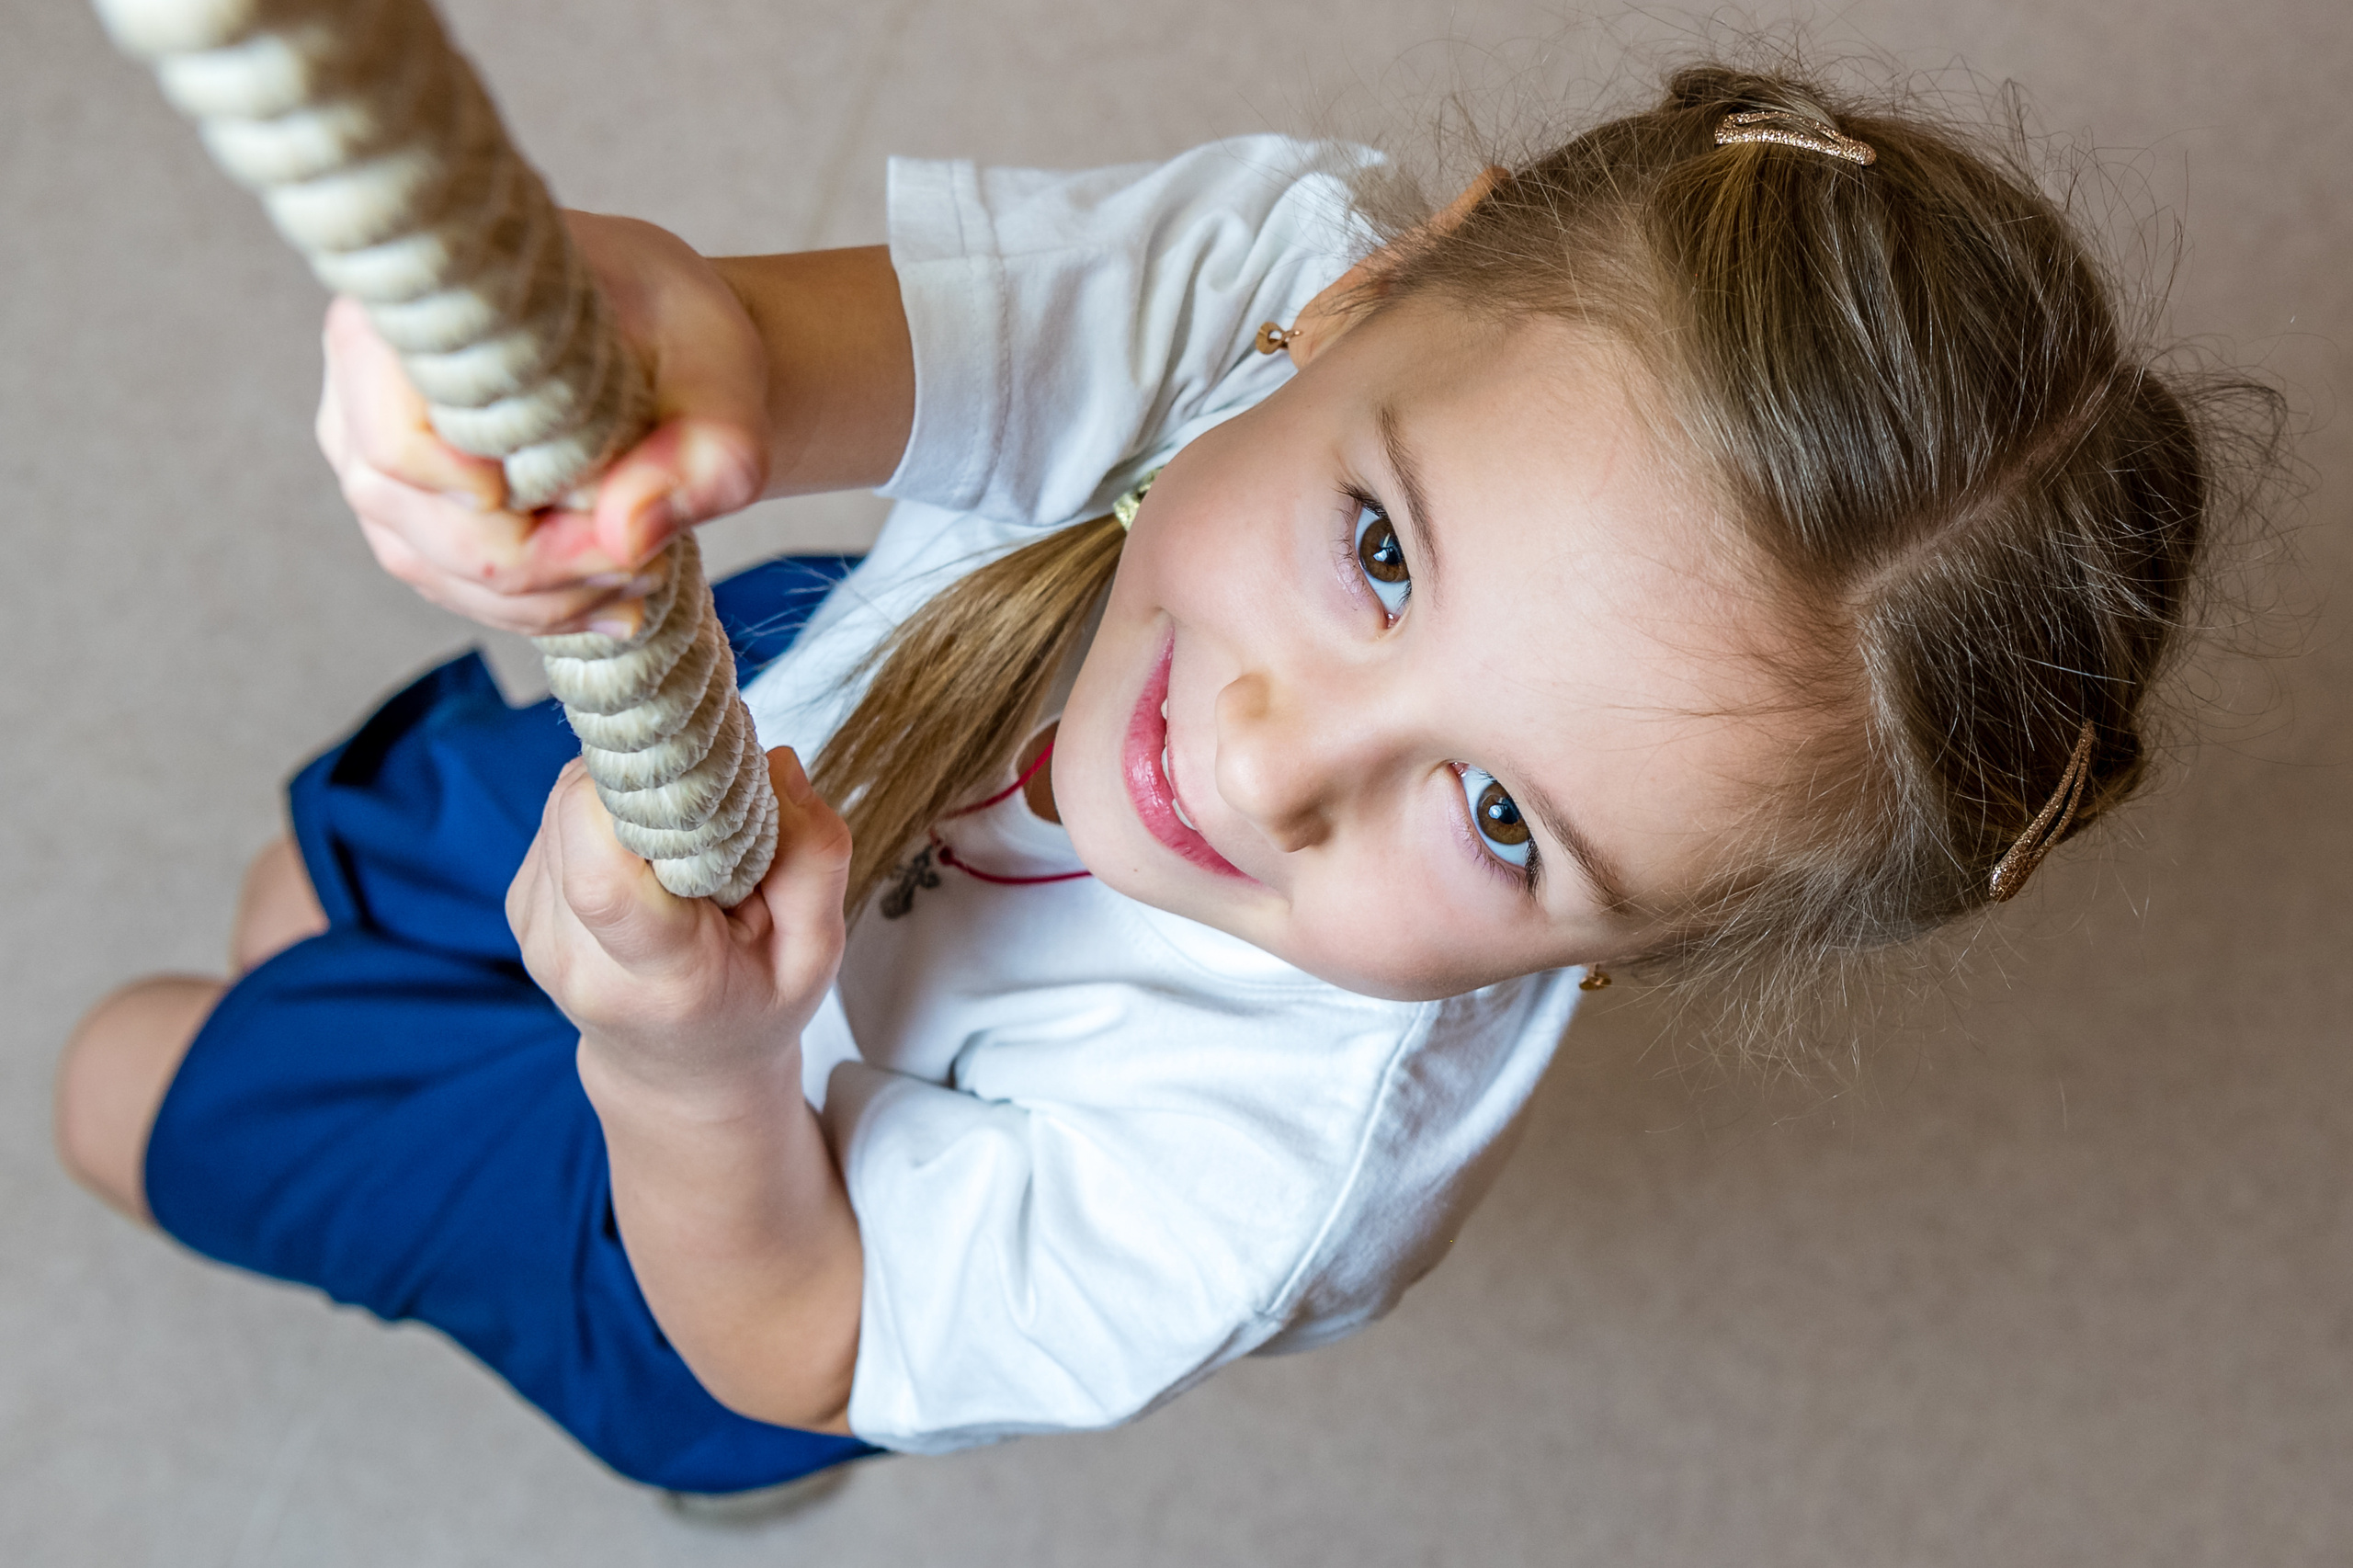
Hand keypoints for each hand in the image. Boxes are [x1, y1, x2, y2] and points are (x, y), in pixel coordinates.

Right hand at [316, 212, 769, 636]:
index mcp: (423, 313)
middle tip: (645, 565)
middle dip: (544, 565)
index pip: (398, 442)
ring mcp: (374, 453)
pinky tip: (613, 599)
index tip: (585, 501)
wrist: (663, 345)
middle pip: (421, 523)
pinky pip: (453, 585)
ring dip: (548, 596)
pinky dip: (539, 607)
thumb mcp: (726, 380)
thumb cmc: (682, 336)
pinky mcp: (406, 511)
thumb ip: (705, 455)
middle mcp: (367, 380)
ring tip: (642, 577)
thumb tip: (628, 536)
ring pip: (436, 567)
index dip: (478, 494)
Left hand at [507, 746, 851, 1103]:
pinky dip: (607, 811)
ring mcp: (536, 932)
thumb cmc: (754, 1006)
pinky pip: (559, 814)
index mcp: (657, 980)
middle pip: (579, 815)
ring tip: (680, 839)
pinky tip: (646, 854)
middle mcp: (576, 959)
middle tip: (705, 804)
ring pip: (566, 800)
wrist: (679, 1073)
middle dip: (647, 779)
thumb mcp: (815, 952)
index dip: (636, 798)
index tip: (701, 780)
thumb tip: (775, 764)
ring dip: (627, 793)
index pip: (602, 878)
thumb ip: (812, 859)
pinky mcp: (520, 903)